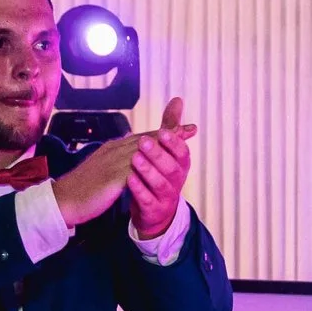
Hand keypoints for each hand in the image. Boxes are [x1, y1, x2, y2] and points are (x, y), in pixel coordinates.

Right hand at [53, 106, 199, 228]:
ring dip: (164, 144)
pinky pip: (134, 169)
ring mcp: (113, 163)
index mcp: (112, 149)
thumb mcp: (102, 170)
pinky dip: (150, 164)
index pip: (142, 137)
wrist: (63, 200)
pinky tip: (164, 164)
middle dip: (169, 133)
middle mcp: (114, 151)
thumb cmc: (82, 188)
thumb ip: (117, 162)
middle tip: (190, 128)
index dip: (163, 133)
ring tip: (183, 140)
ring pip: (143, 150)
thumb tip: (130, 155)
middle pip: (146, 139)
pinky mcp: (111, 178)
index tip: (182, 129)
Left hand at [126, 98, 192, 238]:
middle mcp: (177, 180)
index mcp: (181, 164)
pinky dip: (139, 189)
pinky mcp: (154, 209)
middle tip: (144, 142)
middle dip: (158, 154)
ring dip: (148, 170)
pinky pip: (147, 200)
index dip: (173, 143)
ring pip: (160, 184)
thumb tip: (178, 100)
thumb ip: (170, 126)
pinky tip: (129, 178)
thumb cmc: (160, 174)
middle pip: (171, 167)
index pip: (182, 153)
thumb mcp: (167, 151)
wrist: (155, 210)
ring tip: (135, 158)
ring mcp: (166, 196)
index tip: (162, 132)